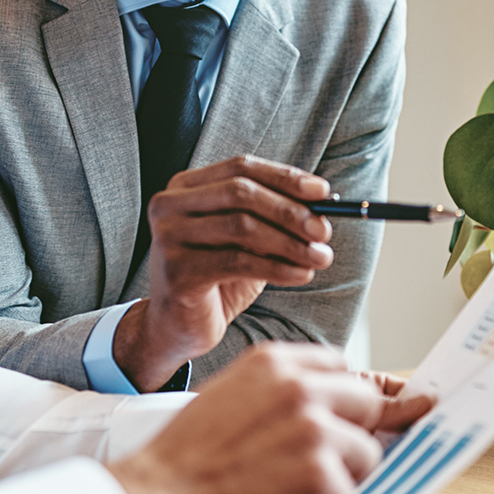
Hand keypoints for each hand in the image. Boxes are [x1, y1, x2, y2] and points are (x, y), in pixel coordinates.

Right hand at [105, 344, 435, 493]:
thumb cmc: (186, 460)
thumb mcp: (230, 398)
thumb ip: (281, 395)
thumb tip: (334, 409)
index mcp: (276, 363)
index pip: (344, 369)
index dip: (353, 398)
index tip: (375, 410)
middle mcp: (301, 389)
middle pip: (369, 405)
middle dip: (353, 436)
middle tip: (321, 464)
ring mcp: (315, 432)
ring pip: (365, 456)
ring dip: (338, 481)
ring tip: (286, 493)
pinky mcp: (322, 478)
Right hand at [114, 156, 334, 390]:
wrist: (177, 325)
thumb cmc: (215, 277)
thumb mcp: (246, 241)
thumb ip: (272, 218)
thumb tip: (322, 205)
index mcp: (185, 187)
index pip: (241, 168)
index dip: (284, 177)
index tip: (323, 192)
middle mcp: (169, 205)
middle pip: (241, 193)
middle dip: (290, 210)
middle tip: (324, 230)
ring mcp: (168, 236)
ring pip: (242, 227)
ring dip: (290, 242)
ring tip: (320, 257)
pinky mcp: (177, 270)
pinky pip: (238, 262)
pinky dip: (277, 267)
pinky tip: (301, 275)